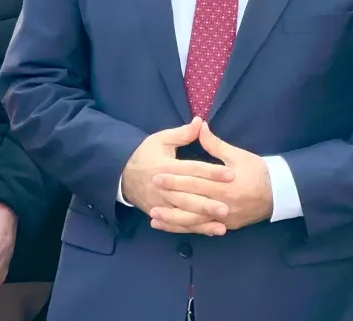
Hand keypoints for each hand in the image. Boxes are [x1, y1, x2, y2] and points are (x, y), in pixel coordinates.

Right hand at [122, 117, 232, 234]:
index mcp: (165, 166)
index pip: (192, 169)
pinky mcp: (160, 214)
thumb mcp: (160, 139)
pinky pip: (178, 224)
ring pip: (183, 214)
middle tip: (227, 207)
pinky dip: (194, 229)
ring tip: (222, 225)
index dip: (211, 172)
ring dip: (203, 221)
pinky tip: (211, 231)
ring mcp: (160, 204)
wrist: (122, 175)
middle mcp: (163, 188)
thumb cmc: (145, 154)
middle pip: (188, 197)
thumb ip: (182, 134)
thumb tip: (199, 122)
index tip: (230, 174)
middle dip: (207, 203)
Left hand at [151, 122, 271, 232]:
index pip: (194, 181)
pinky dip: (186, 229)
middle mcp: (222, 203)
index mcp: (223, 185)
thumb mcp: (238, 155)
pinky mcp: (226, 226)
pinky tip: (171, 228)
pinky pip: (202, 229)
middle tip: (150, 193)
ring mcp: (224, 217)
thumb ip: (215, 144)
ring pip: (194, 221)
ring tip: (154, 218)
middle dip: (169, 198)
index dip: (174, 179)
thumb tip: (200, 126)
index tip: (157, 174)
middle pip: (190, 201)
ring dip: (172, 220)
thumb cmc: (258, 171)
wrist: (279, 193)